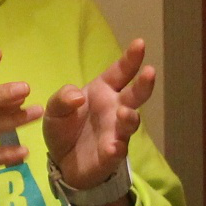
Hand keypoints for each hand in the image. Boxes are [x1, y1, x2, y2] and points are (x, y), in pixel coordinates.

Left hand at [42, 38, 153, 189]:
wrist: (62, 161)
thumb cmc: (64, 127)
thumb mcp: (54, 109)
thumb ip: (62, 98)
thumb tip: (78, 96)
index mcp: (102, 91)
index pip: (120, 72)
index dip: (130, 59)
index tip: (140, 43)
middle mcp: (115, 109)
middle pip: (135, 95)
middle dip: (144, 84)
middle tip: (150, 73)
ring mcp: (116, 132)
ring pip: (130, 123)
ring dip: (130, 118)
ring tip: (125, 113)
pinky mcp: (111, 155)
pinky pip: (117, 151)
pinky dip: (116, 148)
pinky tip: (113, 147)